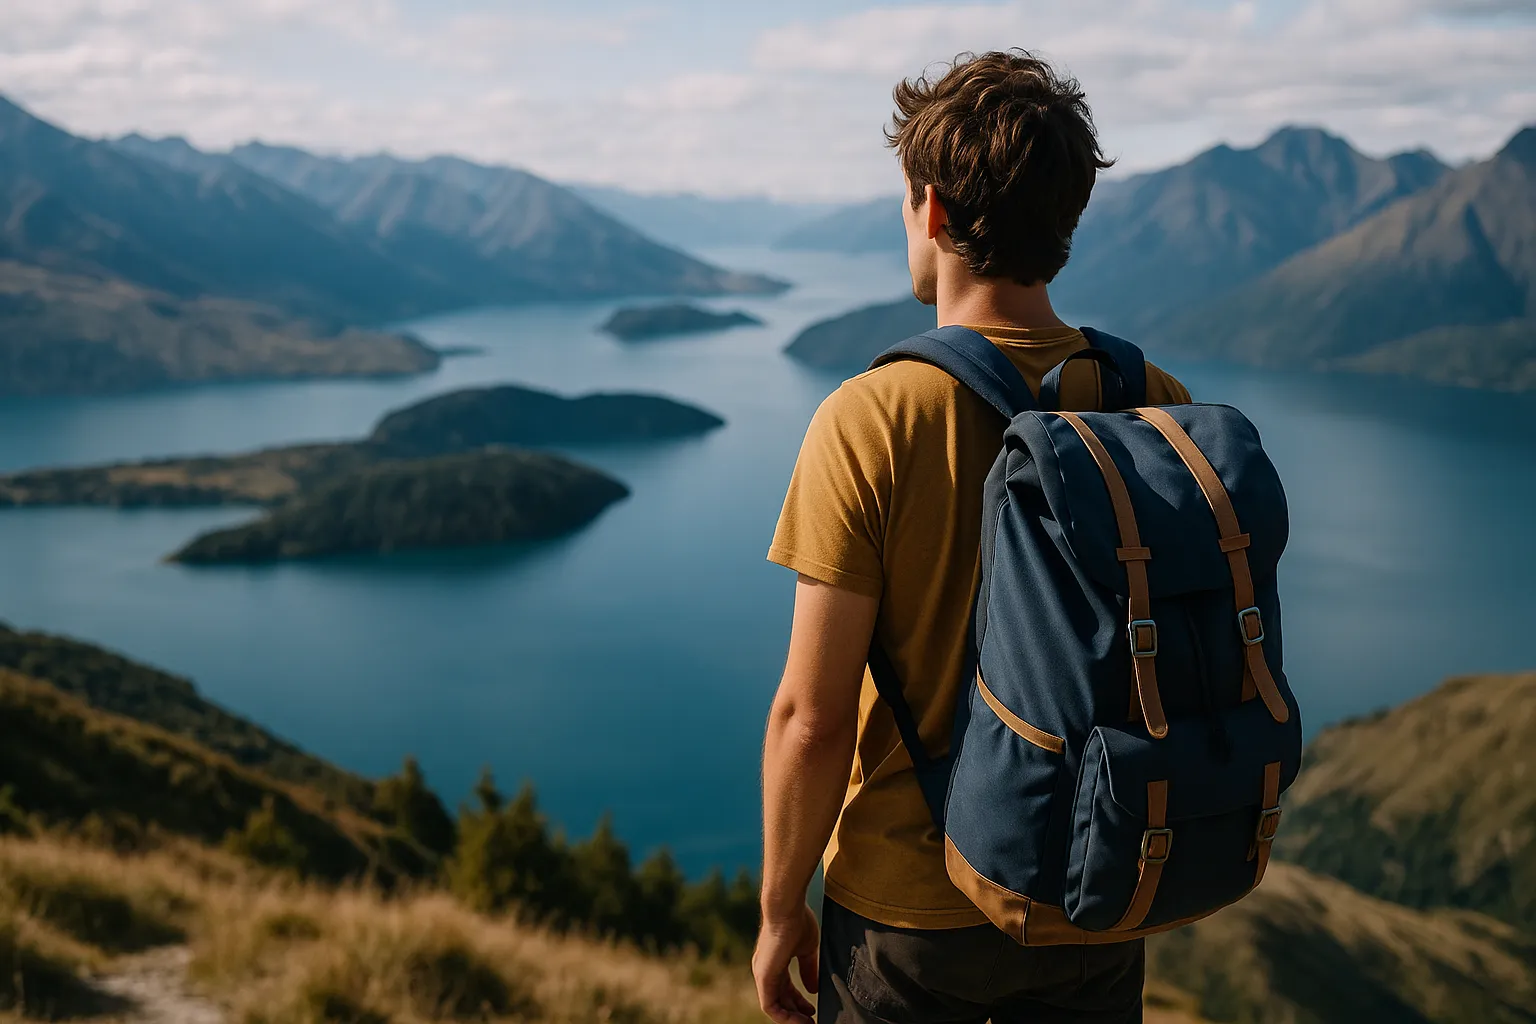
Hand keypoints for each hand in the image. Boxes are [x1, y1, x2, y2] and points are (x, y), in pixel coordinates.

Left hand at [752, 902, 819, 1023]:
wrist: (786, 909)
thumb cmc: (797, 922)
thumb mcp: (807, 950)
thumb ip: (808, 970)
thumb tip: (813, 990)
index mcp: (775, 962)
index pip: (786, 989)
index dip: (799, 1002)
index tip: (813, 1009)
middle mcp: (766, 970)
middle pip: (781, 999)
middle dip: (797, 1013)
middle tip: (812, 1022)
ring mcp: (763, 975)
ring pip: (775, 1006)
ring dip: (791, 1019)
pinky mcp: (763, 978)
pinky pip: (770, 1006)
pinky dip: (784, 1017)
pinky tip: (800, 1021)